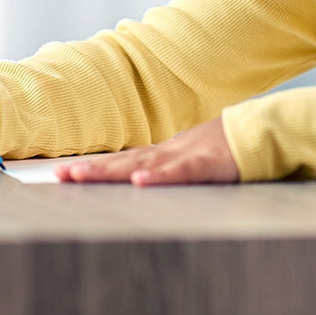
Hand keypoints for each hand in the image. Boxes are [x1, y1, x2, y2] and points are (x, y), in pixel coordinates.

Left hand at [55, 117, 239, 185]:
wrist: (255, 131)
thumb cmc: (223, 149)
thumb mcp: (188, 159)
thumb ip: (166, 168)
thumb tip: (140, 178)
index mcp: (162, 154)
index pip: (121, 161)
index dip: (93, 167)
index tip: (64, 173)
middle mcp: (166, 153)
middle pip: (122, 163)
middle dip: (90, 170)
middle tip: (59, 176)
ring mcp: (184, 156)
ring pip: (141, 166)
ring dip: (110, 172)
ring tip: (81, 176)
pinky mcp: (205, 165)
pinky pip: (179, 173)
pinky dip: (158, 178)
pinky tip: (138, 183)